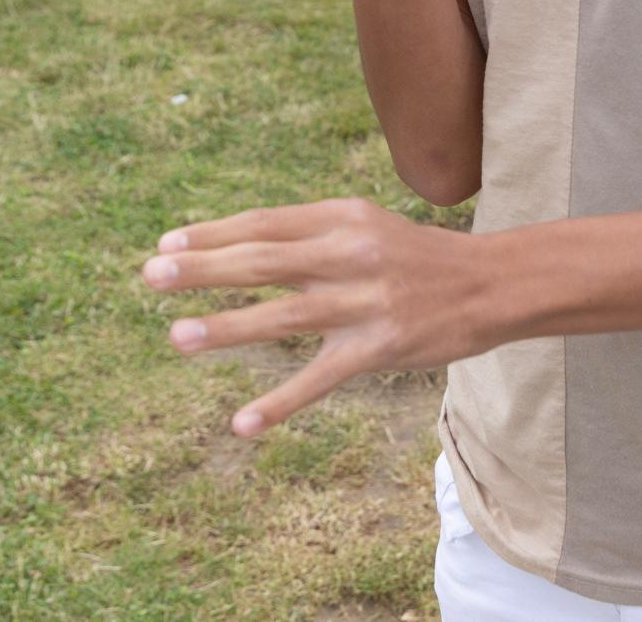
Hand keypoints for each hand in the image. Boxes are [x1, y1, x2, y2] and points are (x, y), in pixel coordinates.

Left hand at [140, 197, 496, 435]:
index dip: (213, 233)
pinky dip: (280, 402)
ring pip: (286, 315)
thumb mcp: (366, 227)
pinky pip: (322, 377)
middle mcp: (351, 252)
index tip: (165, 244)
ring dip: (228, 327)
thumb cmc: (416, 258)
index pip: (265, 223)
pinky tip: (242, 423)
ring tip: (177, 338)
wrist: (491, 283)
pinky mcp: (381, 346)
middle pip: (265, 259)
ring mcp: (366, 301)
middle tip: (150, 276)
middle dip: (204, 268)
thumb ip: (311, 235)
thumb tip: (237, 245)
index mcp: (343, 216)